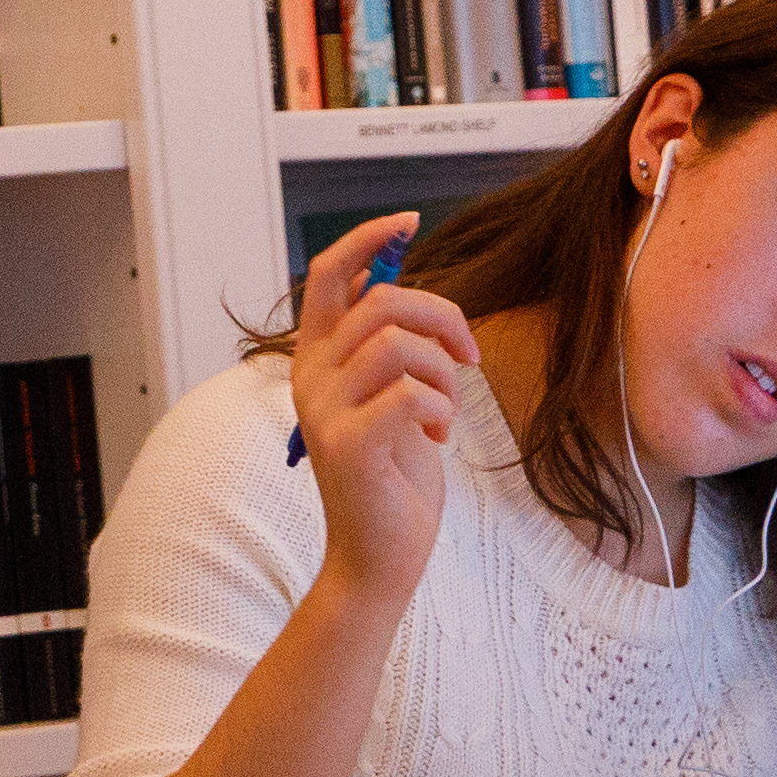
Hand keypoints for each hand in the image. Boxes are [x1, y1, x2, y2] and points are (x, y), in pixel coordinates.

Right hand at [289, 209, 476, 612]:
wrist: (381, 555)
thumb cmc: (395, 476)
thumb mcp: (392, 394)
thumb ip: (388, 344)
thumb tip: (397, 279)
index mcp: (317, 360)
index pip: (326, 275)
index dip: (366, 239)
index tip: (408, 221)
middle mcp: (309, 379)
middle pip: (379, 302)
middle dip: (441, 316)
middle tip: (467, 355)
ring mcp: (324, 411)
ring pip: (397, 343)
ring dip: (443, 371)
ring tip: (447, 407)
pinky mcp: (346, 445)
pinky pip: (410, 394)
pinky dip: (440, 410)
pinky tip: (436, 438)